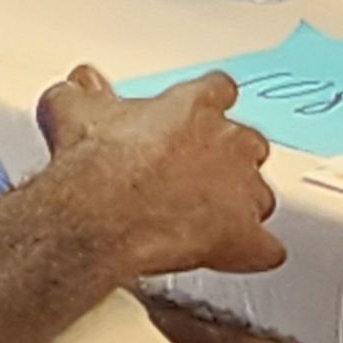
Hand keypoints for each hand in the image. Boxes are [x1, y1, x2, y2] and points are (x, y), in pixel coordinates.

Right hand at [34, 67, 287, 280]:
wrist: (99, 214)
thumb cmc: (95, 163)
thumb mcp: (75, 111)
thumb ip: (84, 94)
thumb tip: (79, 86)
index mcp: (195, 106)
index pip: (220, 91)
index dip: (208, 106)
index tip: (197, 115)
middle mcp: (230, 143)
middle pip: (249, 144)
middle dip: (227, 160)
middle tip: (195, 174)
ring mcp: (242, 192)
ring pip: (261, 197)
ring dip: (241, 207)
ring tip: (208, 220)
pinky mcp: (244, 238)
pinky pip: (267, 249)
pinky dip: (254, 254)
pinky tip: (236, 256)